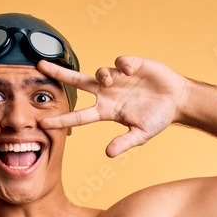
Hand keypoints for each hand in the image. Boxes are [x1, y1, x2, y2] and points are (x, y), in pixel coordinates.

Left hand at [38, 56, 189, 156]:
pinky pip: (120, 62)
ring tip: (110, 80)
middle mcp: (108, 93)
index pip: (79, 116)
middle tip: (40, 66)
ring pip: (99, 73)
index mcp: (107, 111)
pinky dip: (123, 65)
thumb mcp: (141, 134)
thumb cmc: (158, 118)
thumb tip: (108, 154)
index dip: (62, 119)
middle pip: (77, 82)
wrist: (177, 100)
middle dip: (59, 74)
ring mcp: (118, 78)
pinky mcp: (131, 65)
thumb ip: (124, 142)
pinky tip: (131, 70)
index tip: (43, 123)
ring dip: (102, 75)